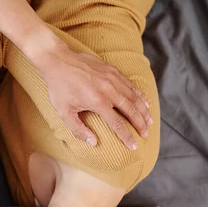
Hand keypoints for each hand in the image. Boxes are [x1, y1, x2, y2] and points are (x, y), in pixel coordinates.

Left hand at [25, 33, 152, 149]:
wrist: (58, 60)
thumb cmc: (59, 88)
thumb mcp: (63, 112)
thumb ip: (78, 129)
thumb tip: (93, 143)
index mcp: (98, 102)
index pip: (117, 124)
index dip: (127, 136)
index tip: (134, 146)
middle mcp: (109, 90)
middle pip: (131, 110)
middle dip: (140, 124)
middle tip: (145, 135)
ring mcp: (112, 78)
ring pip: (134, 97)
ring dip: (144, 110)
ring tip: (149, 121)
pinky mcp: (113, 70)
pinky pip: (130, 84)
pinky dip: (139, 94)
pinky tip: (144, 102)